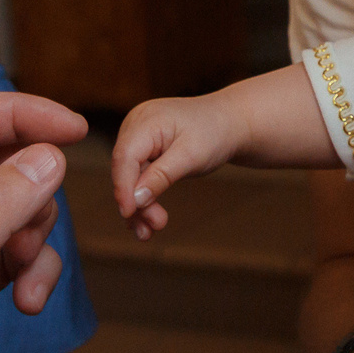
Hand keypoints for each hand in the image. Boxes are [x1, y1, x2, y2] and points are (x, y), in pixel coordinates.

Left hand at [0, 90, 88, 346]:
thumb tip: (47, 158)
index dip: (17, 116)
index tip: (72, 128)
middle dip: (25, 196)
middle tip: (36, 230)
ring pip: (5, 207)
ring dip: (30, 238)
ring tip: (26, 277)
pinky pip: (6, 248)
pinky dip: (27, 269)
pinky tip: (27, 300)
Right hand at [111, 93, 246, 239]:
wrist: (230, 123)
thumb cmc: (214, 133)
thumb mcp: (191, 156)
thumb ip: (161, 176)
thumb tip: (135, 200)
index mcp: (145, 120)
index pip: (124, 157)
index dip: (123, 187)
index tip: (128, 213)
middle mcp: (136, 127)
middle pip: (125, 171)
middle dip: (136, 202)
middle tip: (152, 228)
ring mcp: (138, 138)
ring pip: (130, 178)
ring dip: (139, 206)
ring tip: (148, 232)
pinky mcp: (143, 150)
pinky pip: (137, 177)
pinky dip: (144, 197)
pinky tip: (147, 220)